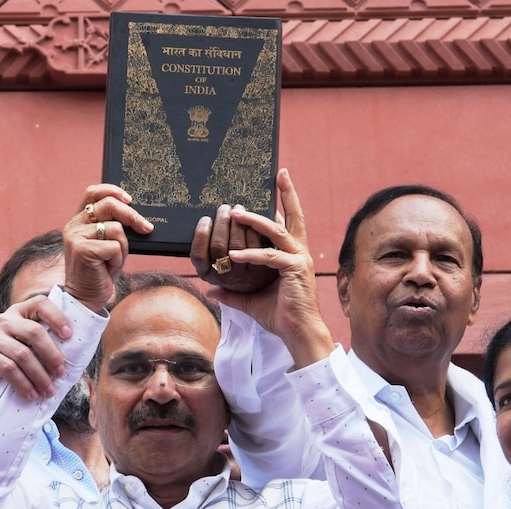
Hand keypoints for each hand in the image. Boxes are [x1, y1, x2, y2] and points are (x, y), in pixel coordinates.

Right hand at [0, 295, 71, 399]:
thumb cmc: (7, 357)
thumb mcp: (23, 344)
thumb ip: (41, 342)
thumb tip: (73, 356)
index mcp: (19, 312)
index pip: (40, 304)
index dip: (57, 317)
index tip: (69, 336)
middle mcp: (4, 319)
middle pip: (34, 332)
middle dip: (52, 355)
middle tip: (60, 374)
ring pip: (23, 354)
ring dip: (39, 376)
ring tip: (48, 391)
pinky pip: (8, 369)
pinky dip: (23, 383)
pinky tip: (31, 394)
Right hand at [63, 184, 152, 311]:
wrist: (86, 298)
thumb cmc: (99, 272)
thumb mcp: (106, 244)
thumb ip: (112, 226)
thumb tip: (136, 215)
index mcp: (78, 221)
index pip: (92, 193)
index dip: (112, 190)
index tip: (129, 199)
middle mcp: (73, 226)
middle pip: (109, 205)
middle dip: (132, 216)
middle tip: (146, 228)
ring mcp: (76, 237)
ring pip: (116, 229)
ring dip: (122, 247)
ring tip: (112, 261)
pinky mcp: (83, 250)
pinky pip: (115, 246)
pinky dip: (118, 259)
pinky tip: (108, 269)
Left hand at [207, 168, 333, 367]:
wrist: (297, 333)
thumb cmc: (280, 316)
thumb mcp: (250, 301)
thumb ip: (231, 293)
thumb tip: (211, 290)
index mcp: (292, 255)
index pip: (287, 223)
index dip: (283, 204)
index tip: (277, 185)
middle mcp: (299, 252)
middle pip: (294, 216)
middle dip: (287, 193)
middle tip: (280, 173)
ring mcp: (298, 259)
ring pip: (277, 231)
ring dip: (254, 220)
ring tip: (234, 211)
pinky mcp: (295, 270)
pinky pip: (269, 256)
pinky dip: (251, 254)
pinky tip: (233, 255)